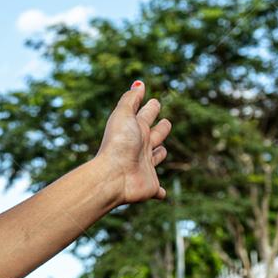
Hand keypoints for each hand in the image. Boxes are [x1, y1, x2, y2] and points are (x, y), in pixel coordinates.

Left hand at [94, 81, 171, 205]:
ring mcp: (146, 167)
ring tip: (160, 150)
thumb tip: (138, 83)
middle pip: (156, 134)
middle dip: (161, 128)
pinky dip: (159, 192)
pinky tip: (161, 194)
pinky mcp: (150, 185)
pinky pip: (156, 189)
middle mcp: (142, 148)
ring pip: (157, 158)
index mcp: (136, 130)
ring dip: (160, 154)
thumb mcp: (123, 116)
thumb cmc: (118, 144)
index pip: (147, 115)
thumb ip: (130, 99)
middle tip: (165, 123)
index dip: (151, 107)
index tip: (153, 101)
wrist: (112, 176)